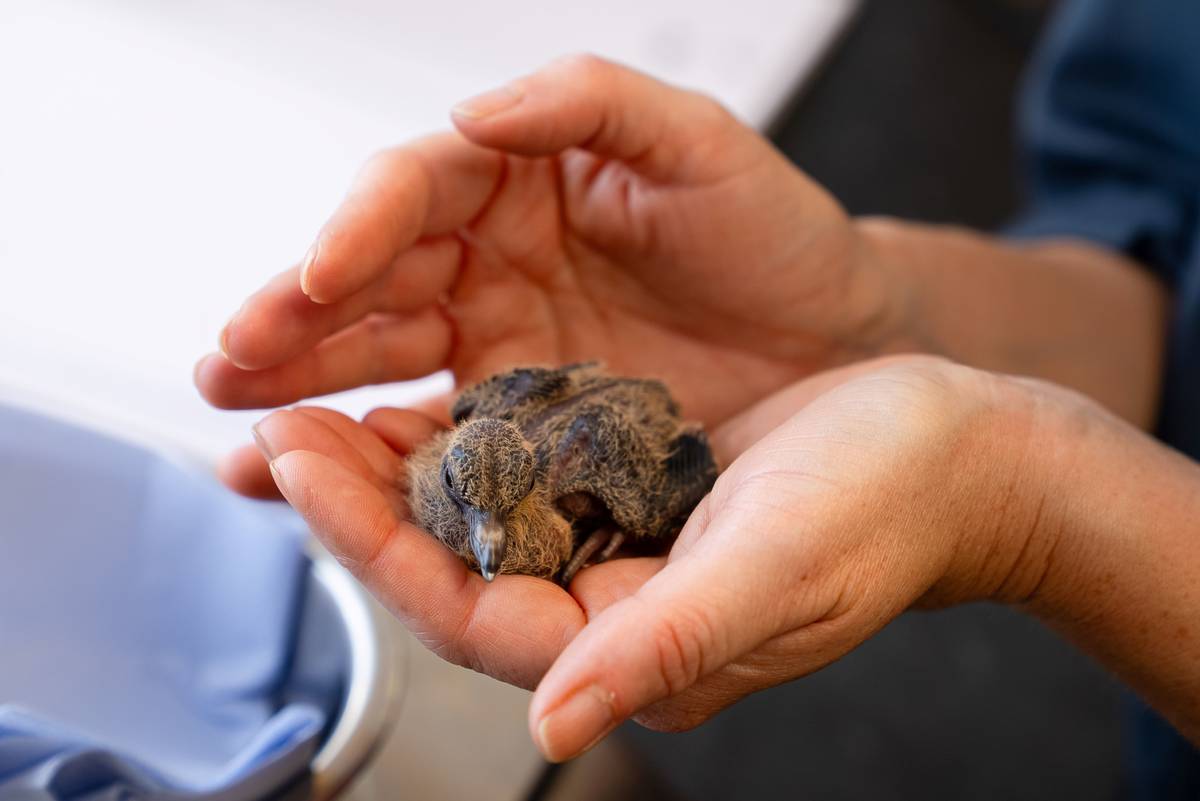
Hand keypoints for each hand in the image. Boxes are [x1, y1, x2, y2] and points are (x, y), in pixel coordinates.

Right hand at [196, 56, 895, 463]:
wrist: (839, 345)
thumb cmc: (777, 236)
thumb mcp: (700, 145)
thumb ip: (591, 103)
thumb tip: (472, 110)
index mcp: (520, 180)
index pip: (413, 193)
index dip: (359, 227)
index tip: (320, 274)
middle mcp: (492, 262)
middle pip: (372, 283)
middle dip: (296, 323)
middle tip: (229, 364)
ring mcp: (500, 345)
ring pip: (383, 364)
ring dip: (308, 397)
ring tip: (244, 436)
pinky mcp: (522, 421)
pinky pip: (435, 436)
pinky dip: (374, 460)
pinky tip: (319, 481)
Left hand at [251, 355, 1077, 758]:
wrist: (949, 453)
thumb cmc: (884, 511)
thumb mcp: (775, 573)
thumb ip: (666, 646)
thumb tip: (561, 725)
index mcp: (629, 642)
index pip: (467, 612)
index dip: (374, 545)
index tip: (303, 463)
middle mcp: (605, 602)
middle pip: (447, 562)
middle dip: (356, 498)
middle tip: (282, 422)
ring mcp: (610, 540)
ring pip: (470, 510)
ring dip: (390, 459)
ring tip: (319, 397)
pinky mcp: (622, 482)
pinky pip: (515, 461)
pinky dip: (458, 426)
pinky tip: (419, 382)